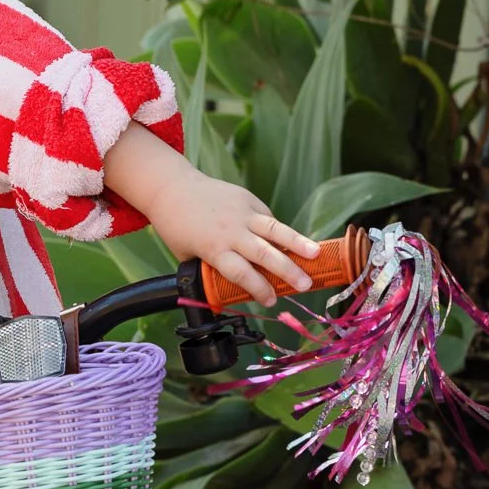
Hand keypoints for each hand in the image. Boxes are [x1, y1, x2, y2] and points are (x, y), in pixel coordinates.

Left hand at [164, 177, 320, 302]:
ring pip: (275, 229)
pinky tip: (293, 242)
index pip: (241, 273)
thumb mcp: (187, 256)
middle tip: (305, 285)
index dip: (258, 289)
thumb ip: (209, 270)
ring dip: (298, 243)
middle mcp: (231, 231)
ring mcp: (242, 212)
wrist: (172, 188)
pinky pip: (267, 217)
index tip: (270, 300)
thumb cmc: (177, 227)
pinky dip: (280, 231)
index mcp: (214, 248)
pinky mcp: (247, 199)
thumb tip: (226, 292)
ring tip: (317, 254)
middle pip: (264, 254)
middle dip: (287, 271)